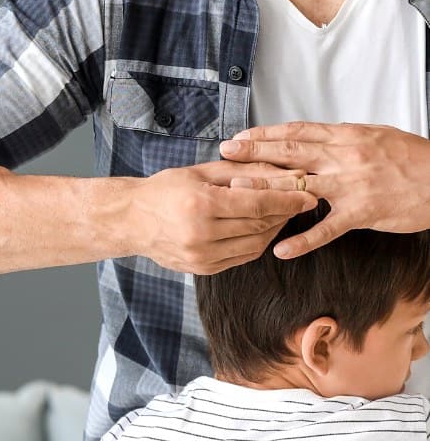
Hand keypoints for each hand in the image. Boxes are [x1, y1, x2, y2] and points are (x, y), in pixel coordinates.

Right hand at [128, 159, 318, 273]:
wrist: (132, 220)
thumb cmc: (165, 190)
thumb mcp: (202, 171)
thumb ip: (244, 172)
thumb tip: (283, 172)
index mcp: (201, 205)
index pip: (258, 204)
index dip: (288, 199)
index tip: (309, 194)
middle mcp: (201, 235)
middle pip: (260, 225)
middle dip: (285, 212)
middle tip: (300, 200)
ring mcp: (202, 257)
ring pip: (256, 244)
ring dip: (274, 229)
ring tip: (281, 212)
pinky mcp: (204, 269)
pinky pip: (243, 256)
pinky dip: (258, 242)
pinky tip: (261, 228)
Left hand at [219, 121, 429, 257]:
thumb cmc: (413, 159)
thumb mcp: (377, 137)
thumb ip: (344, 139)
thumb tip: (319, 137)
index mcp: (346, 137)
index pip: (297, 132)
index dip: (266, 133)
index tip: (241, 135)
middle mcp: (344, 157)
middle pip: (290, 152)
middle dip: (254, 152)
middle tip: (226, 152)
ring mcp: (351, 185)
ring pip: (300, 186)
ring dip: (266, 188)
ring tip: (236, 192)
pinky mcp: (361, 213)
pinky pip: (326, 228)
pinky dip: (302, 240)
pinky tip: (280, 249)